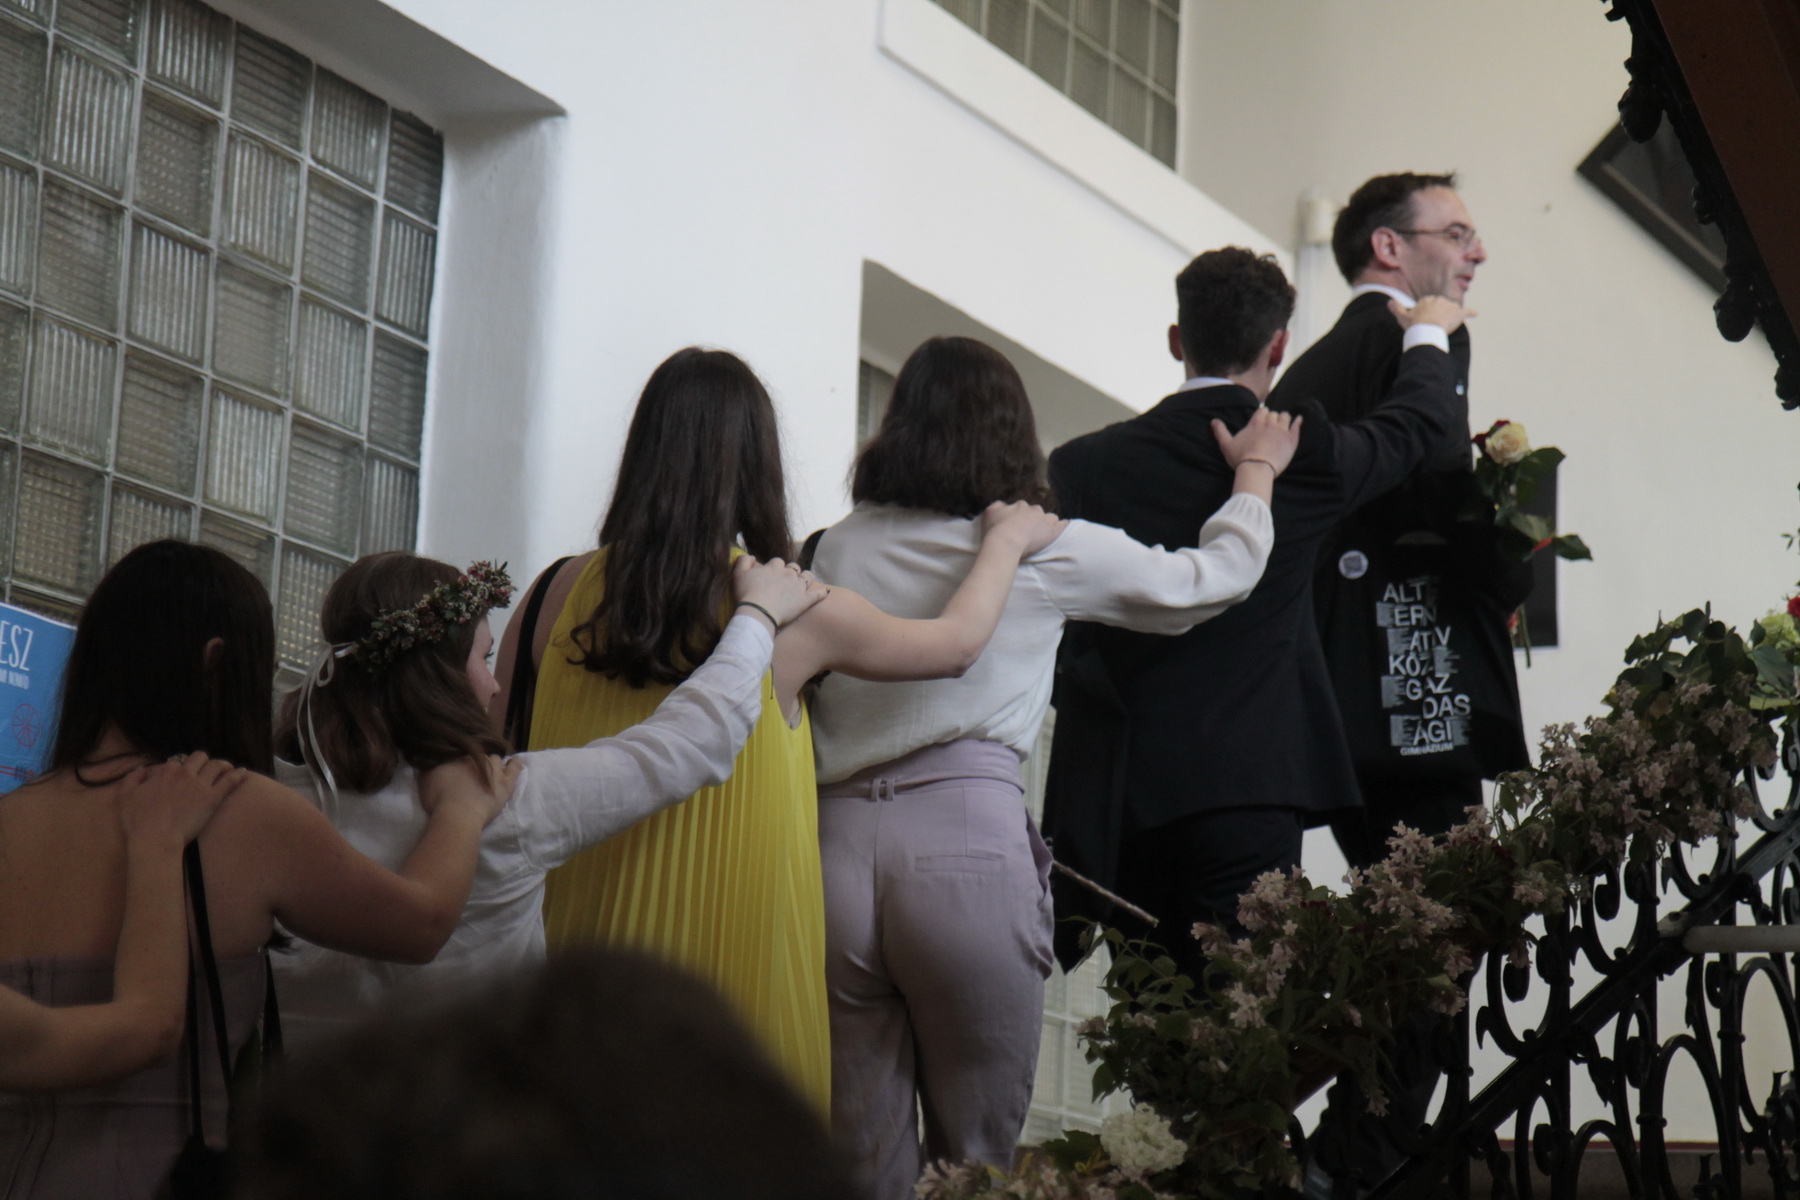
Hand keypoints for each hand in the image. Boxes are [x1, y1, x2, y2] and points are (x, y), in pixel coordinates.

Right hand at [116, 752, 245, 850]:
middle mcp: (185, 773)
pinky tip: (243, 773)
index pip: (178, 761)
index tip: (183, 774)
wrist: (155, 838)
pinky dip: (238, 775)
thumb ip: (133, 778)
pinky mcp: (213, 798)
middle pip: (200, 757)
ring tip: (227, 768)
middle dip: (204, 761)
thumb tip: (142, 769)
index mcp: (166, 771)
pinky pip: (230, 781)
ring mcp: (201, 785)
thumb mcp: (126, 796)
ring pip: (218, 765)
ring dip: (223, 765)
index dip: (181, 767)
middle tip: (207, 769)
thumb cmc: (138, 821)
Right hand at [418, 754, 519, 826]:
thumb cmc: (439, 798)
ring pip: (495, 759)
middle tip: (469, 773)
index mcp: (458, 754)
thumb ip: (428, 765)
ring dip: (492, 763)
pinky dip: (514, 764)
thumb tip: (427, 755)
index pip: (461, 751)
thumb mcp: (425, 778)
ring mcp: (495, 769)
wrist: (458, 814)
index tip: (456, 767)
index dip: (459, 759)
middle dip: (475, 761)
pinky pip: (515, 767)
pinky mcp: (507, 783)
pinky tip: (513, 763)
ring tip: (489, 771)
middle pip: (478, 754)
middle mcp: (478, 757)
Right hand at [731, 555, 829, 629]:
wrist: (758, 612)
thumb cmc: (746, 594)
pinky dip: (821, 592)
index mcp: (774, 567)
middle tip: (783, 582)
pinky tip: (825, 592)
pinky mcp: (805, 601)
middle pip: (793, 567)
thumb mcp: (738, 574)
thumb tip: (751, 557)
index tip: (770, 575)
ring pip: (807, 576)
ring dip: (804, 578)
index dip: (774, 568)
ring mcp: (799, 587)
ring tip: (801, 584)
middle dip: (789, 572)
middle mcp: (789, 574)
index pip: (777, 562)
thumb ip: (744, 561)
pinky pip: (818, 594)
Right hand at [980, 500, 1067, 557]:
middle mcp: (1034, 510)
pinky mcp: (1052, 532)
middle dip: (1033, 518)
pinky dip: (1062, 524)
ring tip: (1044, 528)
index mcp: (1020, 506)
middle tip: (1027, 528)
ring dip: (1047, 521)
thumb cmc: (995, 528)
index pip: (1022, 507)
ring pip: (1050, 517)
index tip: (1016, 522)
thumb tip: (1003, 504)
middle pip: (1036, 511)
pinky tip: (1065, 524)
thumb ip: (998, 506)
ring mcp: (1044, 521)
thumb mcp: (989, 512)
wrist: (1006, 542)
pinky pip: (1061, 525)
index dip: (1019, 515)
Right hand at [1212, 407, 1301, 477]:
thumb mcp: (1226, 445)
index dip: (1262, 414)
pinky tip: (1299, 420)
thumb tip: (1213, 420)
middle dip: (1272, 417)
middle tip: (1271, 425)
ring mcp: (1281, 430)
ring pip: (1285, 416)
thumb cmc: (1241, 458)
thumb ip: (1220, 431)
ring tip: (1283, 422)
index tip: (1262, 418)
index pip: (1262, 411)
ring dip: (1284, 417)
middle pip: (1273, 414)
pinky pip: (1297, 425)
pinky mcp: (1291, 439)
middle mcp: (1269, 423)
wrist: (1257, 469)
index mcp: (1255, 423)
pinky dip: (1298, 421)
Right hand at [1389, 295, 1472, 334]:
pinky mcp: (1459, 314)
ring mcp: (1450, 306)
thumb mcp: (1402, 316)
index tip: (1423, 320)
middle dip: (1439, 313)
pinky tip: (1475, 314)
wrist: (1427, 329)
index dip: (1426, 312)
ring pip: (1452, 309)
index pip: (1428, 303)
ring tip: (1448, 324)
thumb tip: (1389, 302)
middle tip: (1434, 324)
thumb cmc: (1415, 324)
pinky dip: (1471, 313)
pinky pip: (1467, 312)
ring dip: (1451, 315)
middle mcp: (1440, 299)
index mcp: (1427, 299)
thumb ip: (1396, 308)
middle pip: (1441, 305)